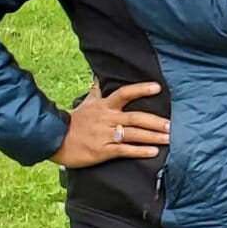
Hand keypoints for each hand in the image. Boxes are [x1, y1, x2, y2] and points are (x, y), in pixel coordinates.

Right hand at [50, 82, 167, 168]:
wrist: (54, 139)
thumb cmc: (74, 121)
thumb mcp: (86, 103)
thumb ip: (96, 90)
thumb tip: (98, 75)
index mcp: (104, 106)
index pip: (124, 94)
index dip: (140, 89)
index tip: (157, 87)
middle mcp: (107, 119)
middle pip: (135, 117)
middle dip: (155, 121)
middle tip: (172, 124)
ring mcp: (105, 135)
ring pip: (133, 134)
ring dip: (152, 136)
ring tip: (168, 138)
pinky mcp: (102, 151)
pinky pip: (124, 150)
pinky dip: (139, 151)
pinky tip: (153, 152)